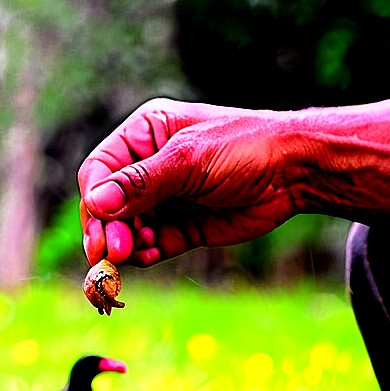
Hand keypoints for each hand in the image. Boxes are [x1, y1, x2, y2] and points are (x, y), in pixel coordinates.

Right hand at [78, 99, 297, 266]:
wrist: (295, 173)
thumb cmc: (245, 148)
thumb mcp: (191, 159)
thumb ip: (143, 183)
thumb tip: (96, 203)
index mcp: (146, 134)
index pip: (100, 169)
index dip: (94, 198)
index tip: (100, 222)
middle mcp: (151, 167)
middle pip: (107, 204)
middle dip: (106, 228)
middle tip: (109, 252)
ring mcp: (167, 200)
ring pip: (126, 228)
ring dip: (123, 244)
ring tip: (132, 254)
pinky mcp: (184, 228)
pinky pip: (151, 246)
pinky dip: (144, 255)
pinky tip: (148, 256)